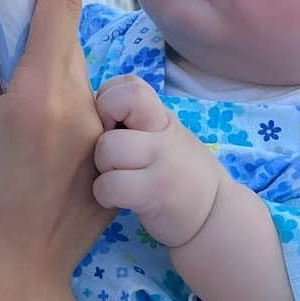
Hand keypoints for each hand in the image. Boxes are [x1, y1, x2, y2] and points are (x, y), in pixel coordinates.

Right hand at [0, 0, 114, 300]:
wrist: (15, 274)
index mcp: (41, 93)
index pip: (62, 3)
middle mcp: (83, 105)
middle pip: (66, 36)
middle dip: (35, 21)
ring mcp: (103, 130)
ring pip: (76, 70)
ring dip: (46, 63)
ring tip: (7, 96)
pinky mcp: (112, 149)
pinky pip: (87, 103)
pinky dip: (59, 97)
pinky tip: (30, 132)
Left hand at [92, 74, 222, 247]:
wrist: (214, 216)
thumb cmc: (177, 173)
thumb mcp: (162, 137)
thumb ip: (133, 121)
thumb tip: (85, 110)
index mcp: (160, 116)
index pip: (128, 85)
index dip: (108, 100)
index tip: (111, 126)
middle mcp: (163, 132)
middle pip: (111, 106)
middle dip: (97, 131)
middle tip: (110, 155)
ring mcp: (162, 161)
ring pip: (106, 147)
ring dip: (100, 167)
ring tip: (113, 178)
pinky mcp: (155, 193)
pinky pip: (109, 184)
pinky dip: (104, 193)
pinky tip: (114, 199)